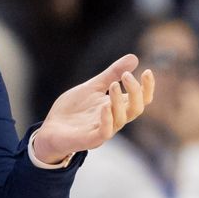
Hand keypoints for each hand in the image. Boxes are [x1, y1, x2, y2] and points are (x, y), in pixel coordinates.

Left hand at [30, 54, 154, 163]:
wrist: (50, 129)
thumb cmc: (73, 110)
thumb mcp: (93, 87)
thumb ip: (111, 74)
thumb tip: (134, 58)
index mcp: (117, 106)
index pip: (140, 99)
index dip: (147, 87)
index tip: (148, 71)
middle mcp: (114, 119)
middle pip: (136, 108)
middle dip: (135, 91)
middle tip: (126, 76)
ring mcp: (103, 130)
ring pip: (121, 119)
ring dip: (119, 101)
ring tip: (114, 84)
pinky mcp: (90, 139)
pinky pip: (105, 132)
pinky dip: (107, 119)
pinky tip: (105, 105)